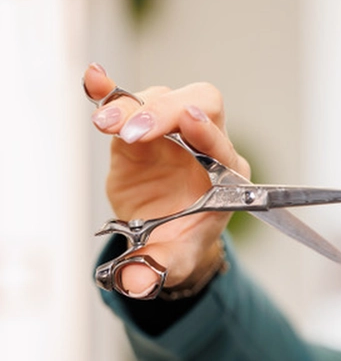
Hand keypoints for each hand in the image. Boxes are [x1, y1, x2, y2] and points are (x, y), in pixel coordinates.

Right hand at [84, 63, 250, 297]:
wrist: (165, 234)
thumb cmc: (182, 242)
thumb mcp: (175, 261)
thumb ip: (157, 269)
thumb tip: (135, 281)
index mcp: (227, 176)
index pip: (223, 144)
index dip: (207, 132)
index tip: (190, 121)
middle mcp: (204, 145)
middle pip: (200, 104)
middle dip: (168, 112)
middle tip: (134, 132)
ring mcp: (173, 133)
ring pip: (163, 98)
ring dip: (134, 107)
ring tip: (107, 125)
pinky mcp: (141, 130)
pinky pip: (129, 101)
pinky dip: (111, 91)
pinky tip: (94, 78)